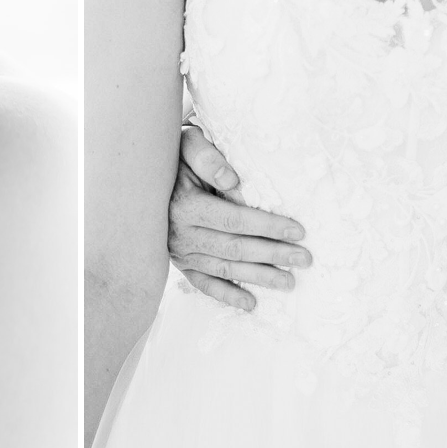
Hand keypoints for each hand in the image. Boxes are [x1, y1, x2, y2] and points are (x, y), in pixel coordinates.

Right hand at [167, 124, 308, 311]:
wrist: (143, 175)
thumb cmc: (174, 157)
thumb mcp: (186, 143)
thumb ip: (207, 157)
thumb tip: (232, 181)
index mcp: (184, 205)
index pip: (234, 220)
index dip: (267, 226)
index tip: (297, 231)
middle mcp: (179, 234)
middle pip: (234, 248)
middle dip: (272, 254)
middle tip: (304, 259)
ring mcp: (179, 252)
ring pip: (224, 268)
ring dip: (258, 277)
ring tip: (289, 282)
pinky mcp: (180, 263)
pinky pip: (204, 283)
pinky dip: (227, 295)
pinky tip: (251, 303)